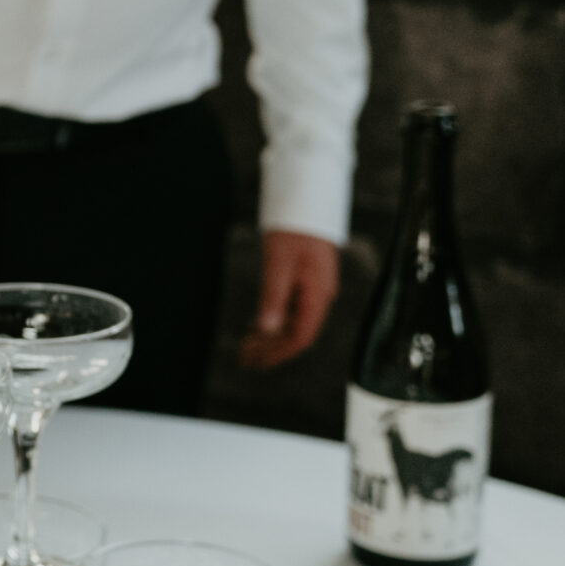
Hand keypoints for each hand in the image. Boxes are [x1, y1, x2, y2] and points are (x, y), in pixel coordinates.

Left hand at [240, 229, 340, 369]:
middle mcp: (320, 296)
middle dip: (271, 349)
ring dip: (270, 338)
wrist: (306, 203)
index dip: (278, 353)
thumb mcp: (278, 264)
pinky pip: (291, 311)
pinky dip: (273, 321)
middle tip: (244, 359)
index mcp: (318, 295)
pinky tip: (256, 327)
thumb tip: (266, 328)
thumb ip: (273, 298)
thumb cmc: (294, 229)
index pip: (301, 337)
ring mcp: (314, 290)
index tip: (256, 362)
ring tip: (246, 347)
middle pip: (297, 334)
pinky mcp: (306, 283)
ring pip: (293, 323)